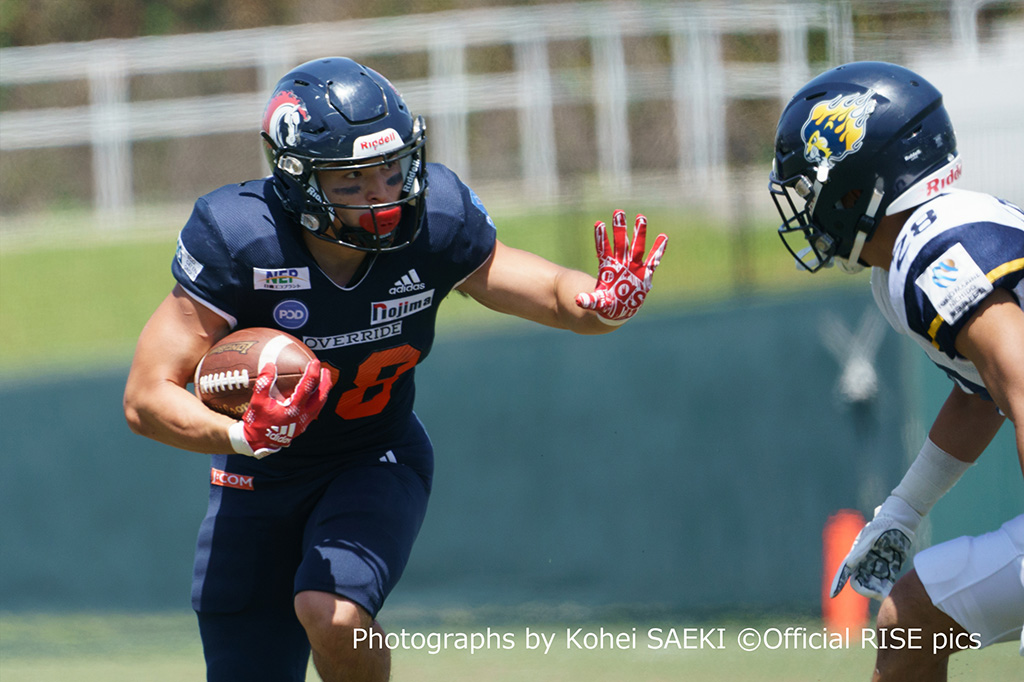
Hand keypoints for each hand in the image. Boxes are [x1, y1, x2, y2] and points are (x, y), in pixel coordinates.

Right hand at [229, 359, 332, 458]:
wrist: (259, 442)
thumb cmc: (258, 421)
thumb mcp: (257, 401)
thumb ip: (264, 383)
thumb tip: (270, 365)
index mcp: (293, 409)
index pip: (307, 386)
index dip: (313, 372)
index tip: (315, 362)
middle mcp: (303, 416)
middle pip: (321, 396)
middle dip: (325, 381)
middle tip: (325, 370)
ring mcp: (305, 422)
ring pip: (320, 404)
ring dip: (323, 391)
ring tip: (323, 380)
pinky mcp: (303, 426)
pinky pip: (315, 410)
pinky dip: (317, 399)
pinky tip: (313, 395)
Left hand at [575, 210, 667, 324]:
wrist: (619, 310)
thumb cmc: (606, 305)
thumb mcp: (597, 303)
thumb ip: (590, 301)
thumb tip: (578, 300)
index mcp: (608, 268)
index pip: (603, 250)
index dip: (601, 238)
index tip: (598, 223)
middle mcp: (621, 264)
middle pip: (620, 243)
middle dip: (619, 228)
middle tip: (618, 211)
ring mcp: (633, 267)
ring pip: (636, 247)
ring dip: (639, 233)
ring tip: (641, 217)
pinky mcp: (645, 274)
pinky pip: (653, 260)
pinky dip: (658, 250)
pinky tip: (663, 237)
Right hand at [830, 495, 921, 599]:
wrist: (899, 522)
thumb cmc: (881, 527)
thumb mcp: (869, 539)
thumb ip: (860, 552)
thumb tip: (848, 565)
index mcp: (856, 554)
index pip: (844, 571)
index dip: (838, 583)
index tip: (833, 594)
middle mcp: (865, 561)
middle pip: (859, 579)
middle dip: (864, 589)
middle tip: (875, 594)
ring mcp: (877, 564)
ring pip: (872, 582)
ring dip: (875, 589)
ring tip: (883, 594)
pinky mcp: (890, 566)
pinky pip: (886, 580)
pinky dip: (885, 587)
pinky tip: (887, 592)